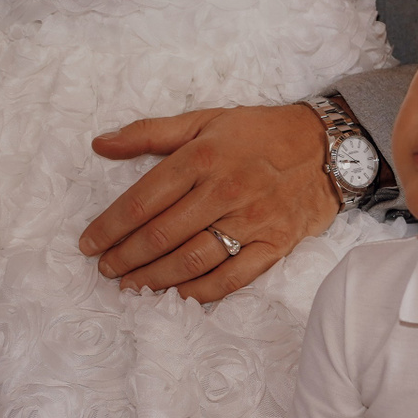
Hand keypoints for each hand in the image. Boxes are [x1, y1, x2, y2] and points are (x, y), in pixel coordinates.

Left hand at [79, 104, 337, 302]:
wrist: (328, 147)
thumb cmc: (260, 133)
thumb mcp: (205, 120)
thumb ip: (149, 133)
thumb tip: (99, 144)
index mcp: (201, 158)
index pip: (142, 200)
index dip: (109, 227)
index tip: (88, 244)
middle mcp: (224, 191)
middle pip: (161, 234)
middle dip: (125, 257)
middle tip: (105, 269)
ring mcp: (251, 221)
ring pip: (191, 259)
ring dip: (154, 278)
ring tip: (131, 286)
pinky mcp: (274, 245)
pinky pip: (232, 278)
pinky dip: (201, 292)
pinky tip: (177, 296)